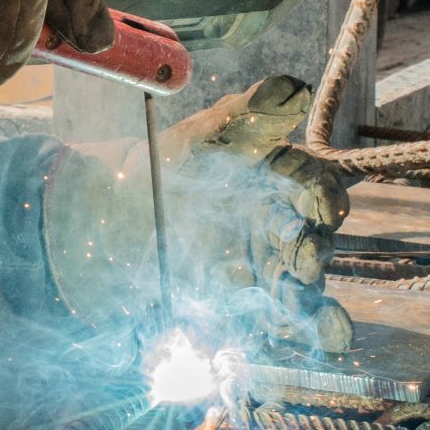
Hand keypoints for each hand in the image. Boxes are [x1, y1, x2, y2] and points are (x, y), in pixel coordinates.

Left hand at [44, 76, 351, 350]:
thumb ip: (243, 116)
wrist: (103, 221)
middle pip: (310, 239)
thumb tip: (291, 86)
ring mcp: (263, 270)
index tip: (324, 208)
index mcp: (273, 180)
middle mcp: (277, 226)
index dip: (323, 196)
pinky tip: (319, 344)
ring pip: (301, 287)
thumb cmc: (159, 167)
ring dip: (317, 305)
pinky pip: (276, 324)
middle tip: (304, 259)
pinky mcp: (244, 308)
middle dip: (312, 250)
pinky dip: (297, 335)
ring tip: (326, 324)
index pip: (313, 185)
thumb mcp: (197, 139)